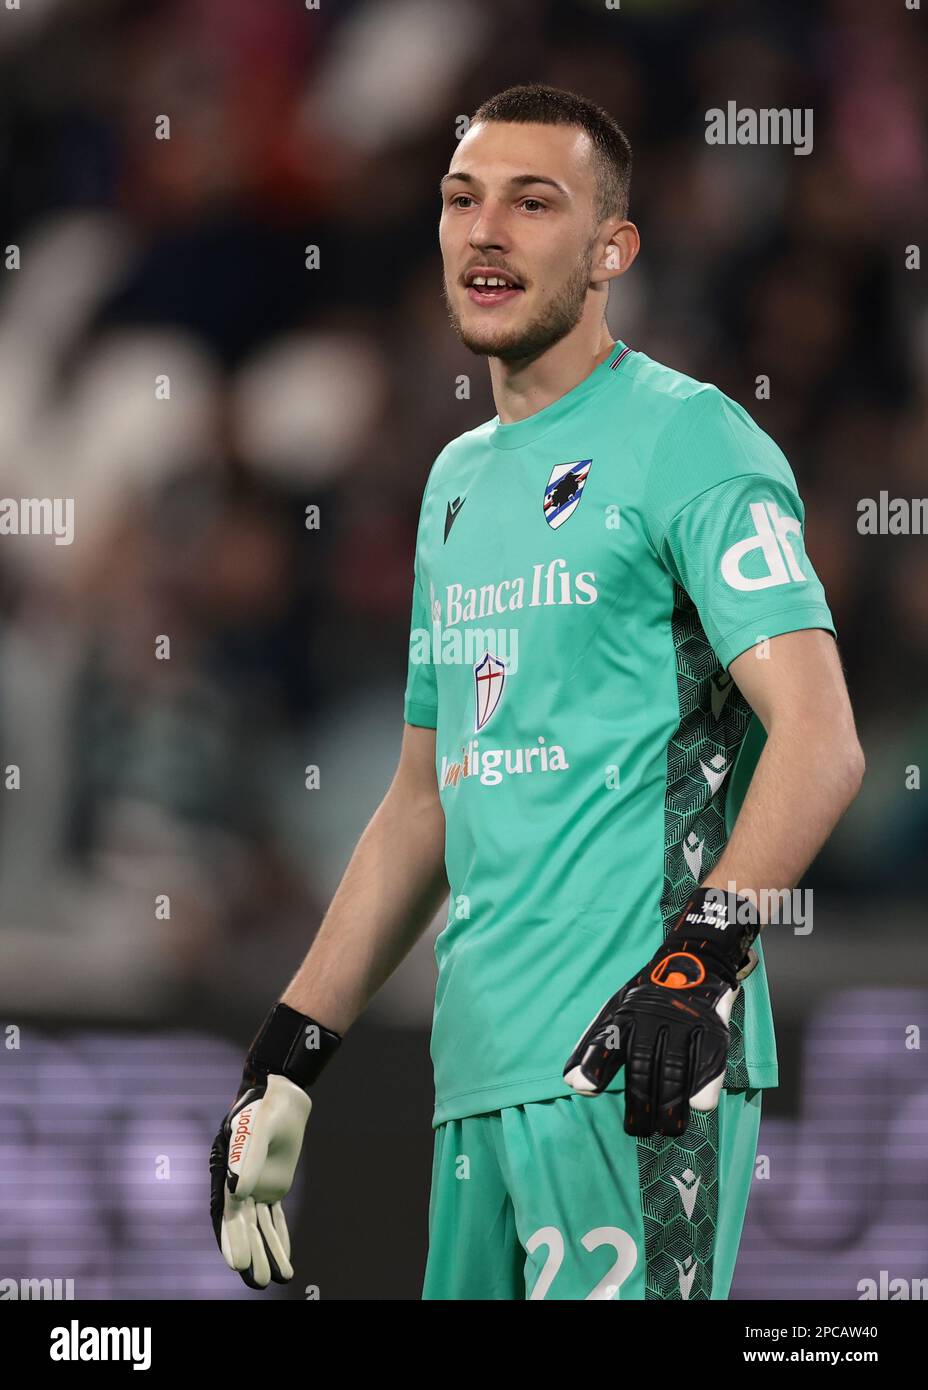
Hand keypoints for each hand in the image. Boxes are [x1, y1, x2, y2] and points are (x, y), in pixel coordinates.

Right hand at [209, 1003, 340, 1288]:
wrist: (281, 1093)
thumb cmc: (265, 1106)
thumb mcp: (259, 1127)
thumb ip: (248, 1157)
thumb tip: (238, 1192)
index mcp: (226, 1171)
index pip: (227, 1212)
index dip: (230, 1238)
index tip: (236, 1264)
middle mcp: (237, 1184)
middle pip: (242, 1226)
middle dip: (250, 1253)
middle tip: (257, 1282)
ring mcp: (255, 1186)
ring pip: (261, 1226)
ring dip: (267, 1251)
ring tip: (277, 1278)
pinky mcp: (273, 1185)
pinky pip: (275, 1217)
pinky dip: (280, 1238)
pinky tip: (285, 1259)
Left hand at [563, 888, 758, 1137]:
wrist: (693, 958)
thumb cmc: (646, 996)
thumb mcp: (615, 1010)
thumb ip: (594, 1046)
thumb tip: (571, 1084)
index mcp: (624, 1013)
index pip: (605, 1041)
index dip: (594, 1065)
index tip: (586, 1089)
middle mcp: (652, 1017)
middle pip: (642, 1067)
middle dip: (638, 1104)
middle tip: (637, 1129)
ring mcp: (684, 1022)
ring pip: (674, 1071)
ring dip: (670, 1106)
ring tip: (668, 1130)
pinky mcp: (712, 1028)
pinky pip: (709, 1062)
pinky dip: (705, 1086)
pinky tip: (699, 1105)